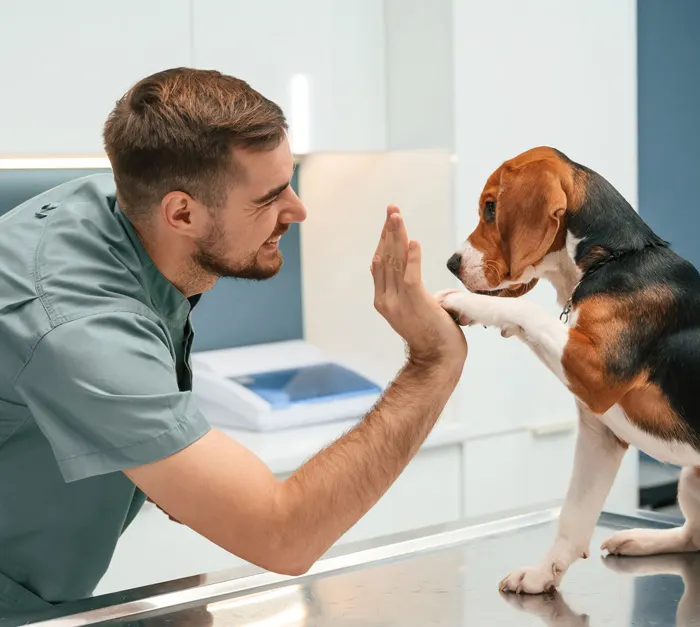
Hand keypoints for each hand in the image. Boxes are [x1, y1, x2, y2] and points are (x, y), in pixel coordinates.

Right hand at [371, 205, 467, 369]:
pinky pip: (410, 275)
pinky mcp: (414, 304)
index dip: (384, 240)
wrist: (438, 359)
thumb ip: (408, 289)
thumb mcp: (414, 308)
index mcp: (383, 299)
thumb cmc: (432, 334)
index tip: (390, 221)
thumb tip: (409, 269)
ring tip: (397, 216)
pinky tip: (414, 241)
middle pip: (384, 258)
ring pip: (395, 262)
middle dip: (388, 231)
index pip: (380, 263)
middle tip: (391, 209)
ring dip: (397, 237)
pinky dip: (412, 257)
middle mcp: (385, 299)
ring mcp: (397, 302)